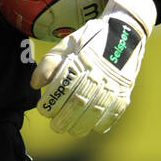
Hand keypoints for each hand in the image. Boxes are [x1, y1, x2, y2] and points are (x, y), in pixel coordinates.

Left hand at [30, 0, 156, 135]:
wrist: (125, 32)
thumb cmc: (90, 40)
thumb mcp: (66, 45)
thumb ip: (48, 64)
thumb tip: (35, 84)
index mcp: (81, 61)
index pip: (61, 88)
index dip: (50, 103)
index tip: (43, 109)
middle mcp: (98, 74)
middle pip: (77, 104)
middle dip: (63, 119)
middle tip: (55, 125)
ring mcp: (113, 84)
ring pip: (95, 112)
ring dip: (80, 125)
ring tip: (70, 129)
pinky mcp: (125, 91)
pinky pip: (114, 113)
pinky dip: (102, 123)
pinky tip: (92, 126)